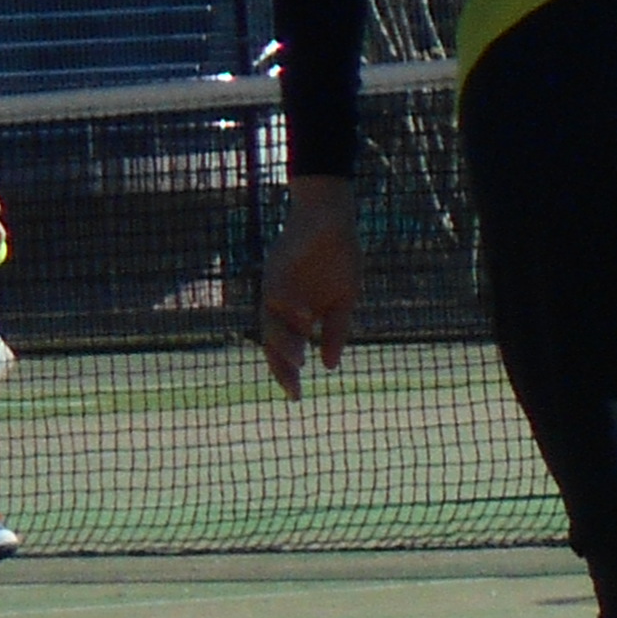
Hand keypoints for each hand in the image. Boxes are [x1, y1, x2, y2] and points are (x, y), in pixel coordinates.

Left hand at [258, 177, 364, 400]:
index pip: (287, 348)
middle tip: (293, 391)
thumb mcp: (344, 300)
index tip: (296, 397)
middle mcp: (281, 304)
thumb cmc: (339, 258)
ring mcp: (277, 288)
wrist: (332, 219)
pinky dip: (292, 310)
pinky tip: (306, 321)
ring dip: (284, 344)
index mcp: (296, 313)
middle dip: (282, 367)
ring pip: (272, 324)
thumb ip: (336, 331)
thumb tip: (331, 364)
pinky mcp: (276, 271)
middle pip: (274, 342)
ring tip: (297, 363)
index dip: (288, 372)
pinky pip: (279, 296)